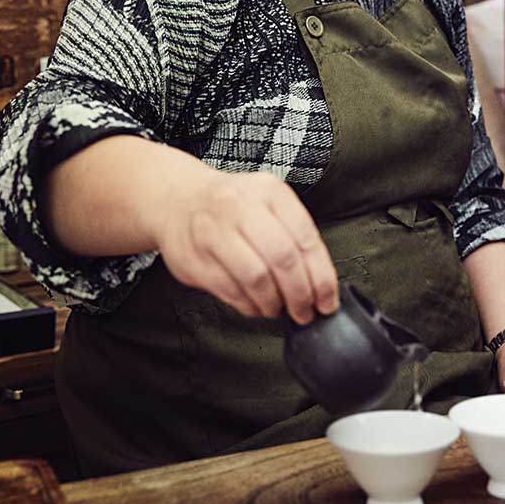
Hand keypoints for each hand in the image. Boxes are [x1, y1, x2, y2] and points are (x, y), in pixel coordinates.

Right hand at [152, 167, 338, 324]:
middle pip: (282, 259)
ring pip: (256, 278)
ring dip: (273, 303)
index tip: (327, 300)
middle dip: (300, 294)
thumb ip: (294, 235)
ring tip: (278, 308)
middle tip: (305, 312)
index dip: (321, 276)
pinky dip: (249, 305)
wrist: (177, 200)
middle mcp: (240, 206)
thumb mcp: (268, 203)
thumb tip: (322, 284)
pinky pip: (230, 291)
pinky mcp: (193, 258)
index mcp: (269, 191)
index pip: (305, 237)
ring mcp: (213, 231)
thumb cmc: (232, 206)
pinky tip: (255, 304)